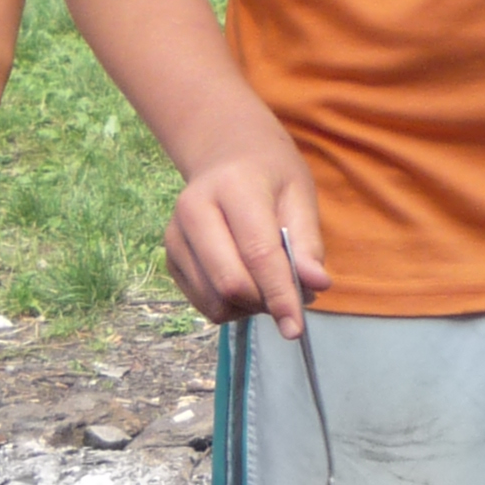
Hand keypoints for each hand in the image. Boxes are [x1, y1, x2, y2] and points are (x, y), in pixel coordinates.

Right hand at [165, 135, 331, 330]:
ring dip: (249, 307)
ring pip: (215, 300)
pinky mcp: (170, 258)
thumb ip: (307, 243)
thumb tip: (315, 285)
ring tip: (267, 283)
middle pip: (230, 282)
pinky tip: (245, 282)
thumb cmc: (270, 176)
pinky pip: (204, 303)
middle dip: (265, 302)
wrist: (225, 156)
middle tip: (290, 295)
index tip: (296, 328)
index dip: (279, 295)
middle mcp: (193, 210)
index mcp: (233, 187)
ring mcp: (175, 236)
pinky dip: (231, 306)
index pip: (257, 253)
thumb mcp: (299, 196)